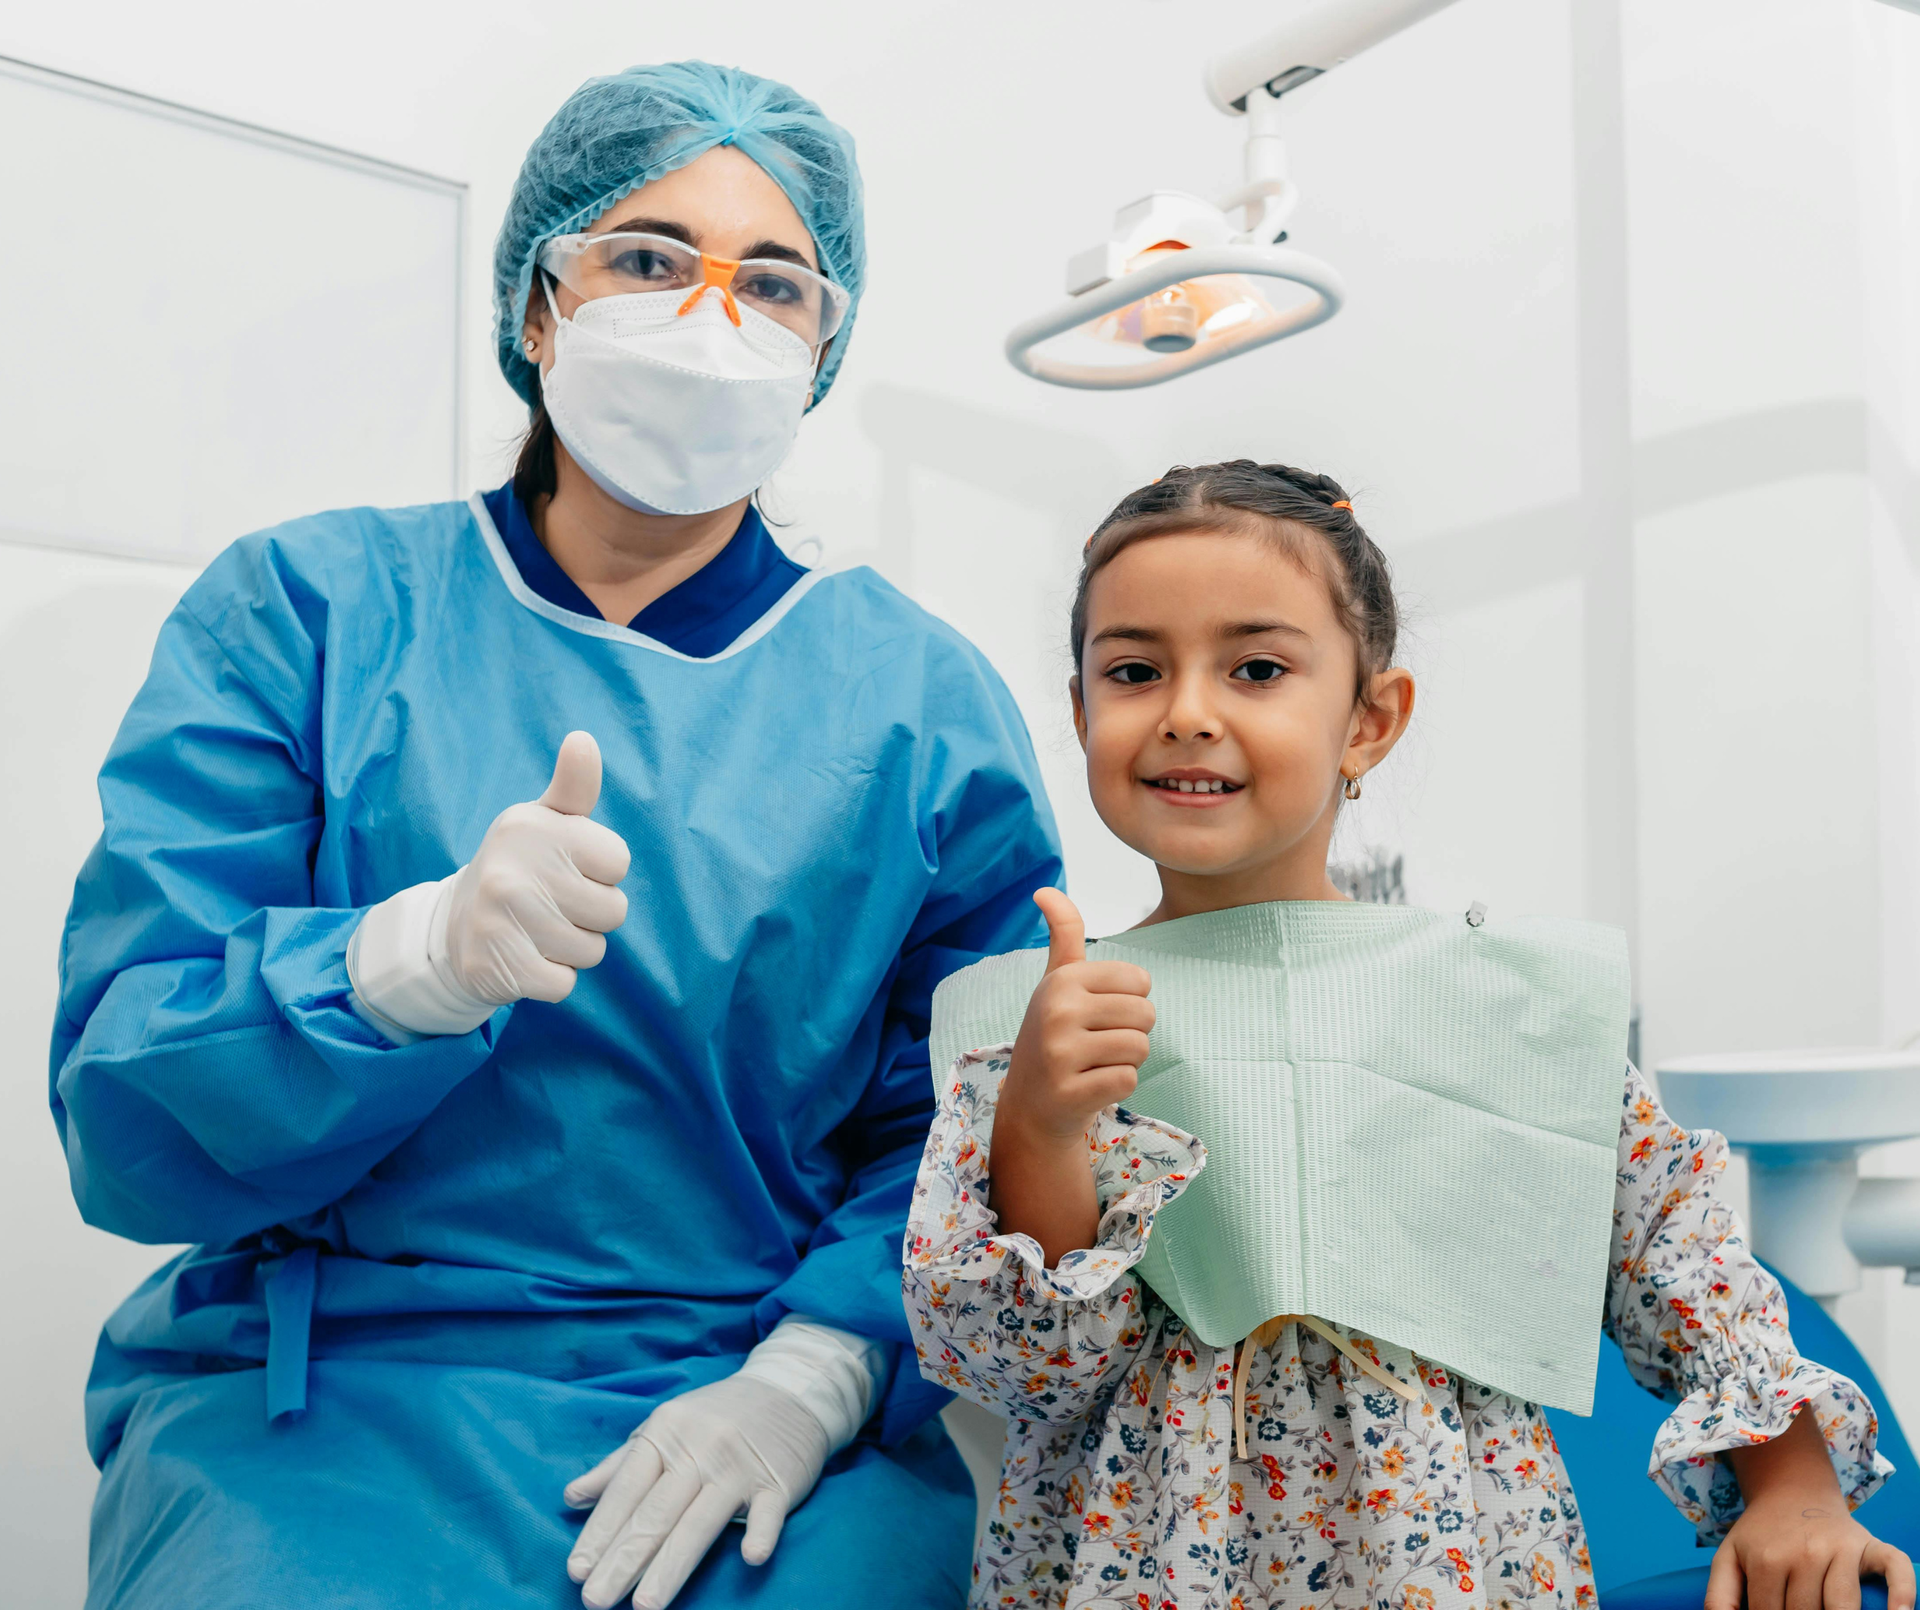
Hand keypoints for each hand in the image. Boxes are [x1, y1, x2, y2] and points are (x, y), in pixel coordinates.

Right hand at [439, 730, 629, 1006]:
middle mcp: (511, 870)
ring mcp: (500, 919)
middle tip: (553, 905)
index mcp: (531, 827)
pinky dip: (553, 978)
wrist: (453, 927)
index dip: (601, 871)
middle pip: (613, 910)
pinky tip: (526, 957)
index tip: (567, 868)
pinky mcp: (497, 965)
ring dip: (573, 949)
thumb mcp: (545, 820)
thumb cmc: (520, 866)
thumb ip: (573, 785)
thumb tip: (584, 740)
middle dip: (591, 915)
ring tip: (538, 931)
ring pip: (592, 951)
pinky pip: (565, 984)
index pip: (618, 860)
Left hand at [564, 1374, 831, 1609]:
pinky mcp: (778, 1481)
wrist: (790, 1389)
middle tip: (595, 1599)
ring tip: (644, 1606)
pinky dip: (761, 1533)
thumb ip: (619, 1465)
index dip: (600, 1531)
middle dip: (623, 1559)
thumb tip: (571, 1497)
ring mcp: (739, 1466)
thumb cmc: (716, 1415)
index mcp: (666, 1432)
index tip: (575, 1571)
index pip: (626, 1489)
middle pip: (656, 1512)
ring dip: (671, 1565)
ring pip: (700, 1522)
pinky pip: (768, 1511)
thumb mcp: (664, 1426)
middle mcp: (699, 1449)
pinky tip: (751, 1557)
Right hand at [998, 888, 1154, 1146]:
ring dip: (1125, 1061)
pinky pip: (1128, 1080)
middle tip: (1097, 1045)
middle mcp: (1057, 1010)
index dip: (1130, 1002)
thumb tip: (1044, 889)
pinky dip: (1116, 1086)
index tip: (1097, 1016)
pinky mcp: (1069, 1091)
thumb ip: (1064, 935)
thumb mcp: (1057, 983)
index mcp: (1061, 979)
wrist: (1031, 1106)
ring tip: (1093, 1065)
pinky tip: (1089, 1086)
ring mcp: (1060, 1052)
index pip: (1140, 981)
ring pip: (1140, 1048)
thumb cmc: (1055, 1036)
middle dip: (1132, 1033)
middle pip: (1146, 1014)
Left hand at [1714, 1410, 1915, 1609]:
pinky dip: (1902, 1592)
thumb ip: (1720, 1595)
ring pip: (1845, 1607)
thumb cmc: (1762, 1534)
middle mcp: (1807, 1554)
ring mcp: (1842, 1549)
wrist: (1791, 1490)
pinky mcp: (1871, 1546)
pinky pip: (1895, 1569)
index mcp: (1768, 1560)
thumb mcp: (1729, 1557)